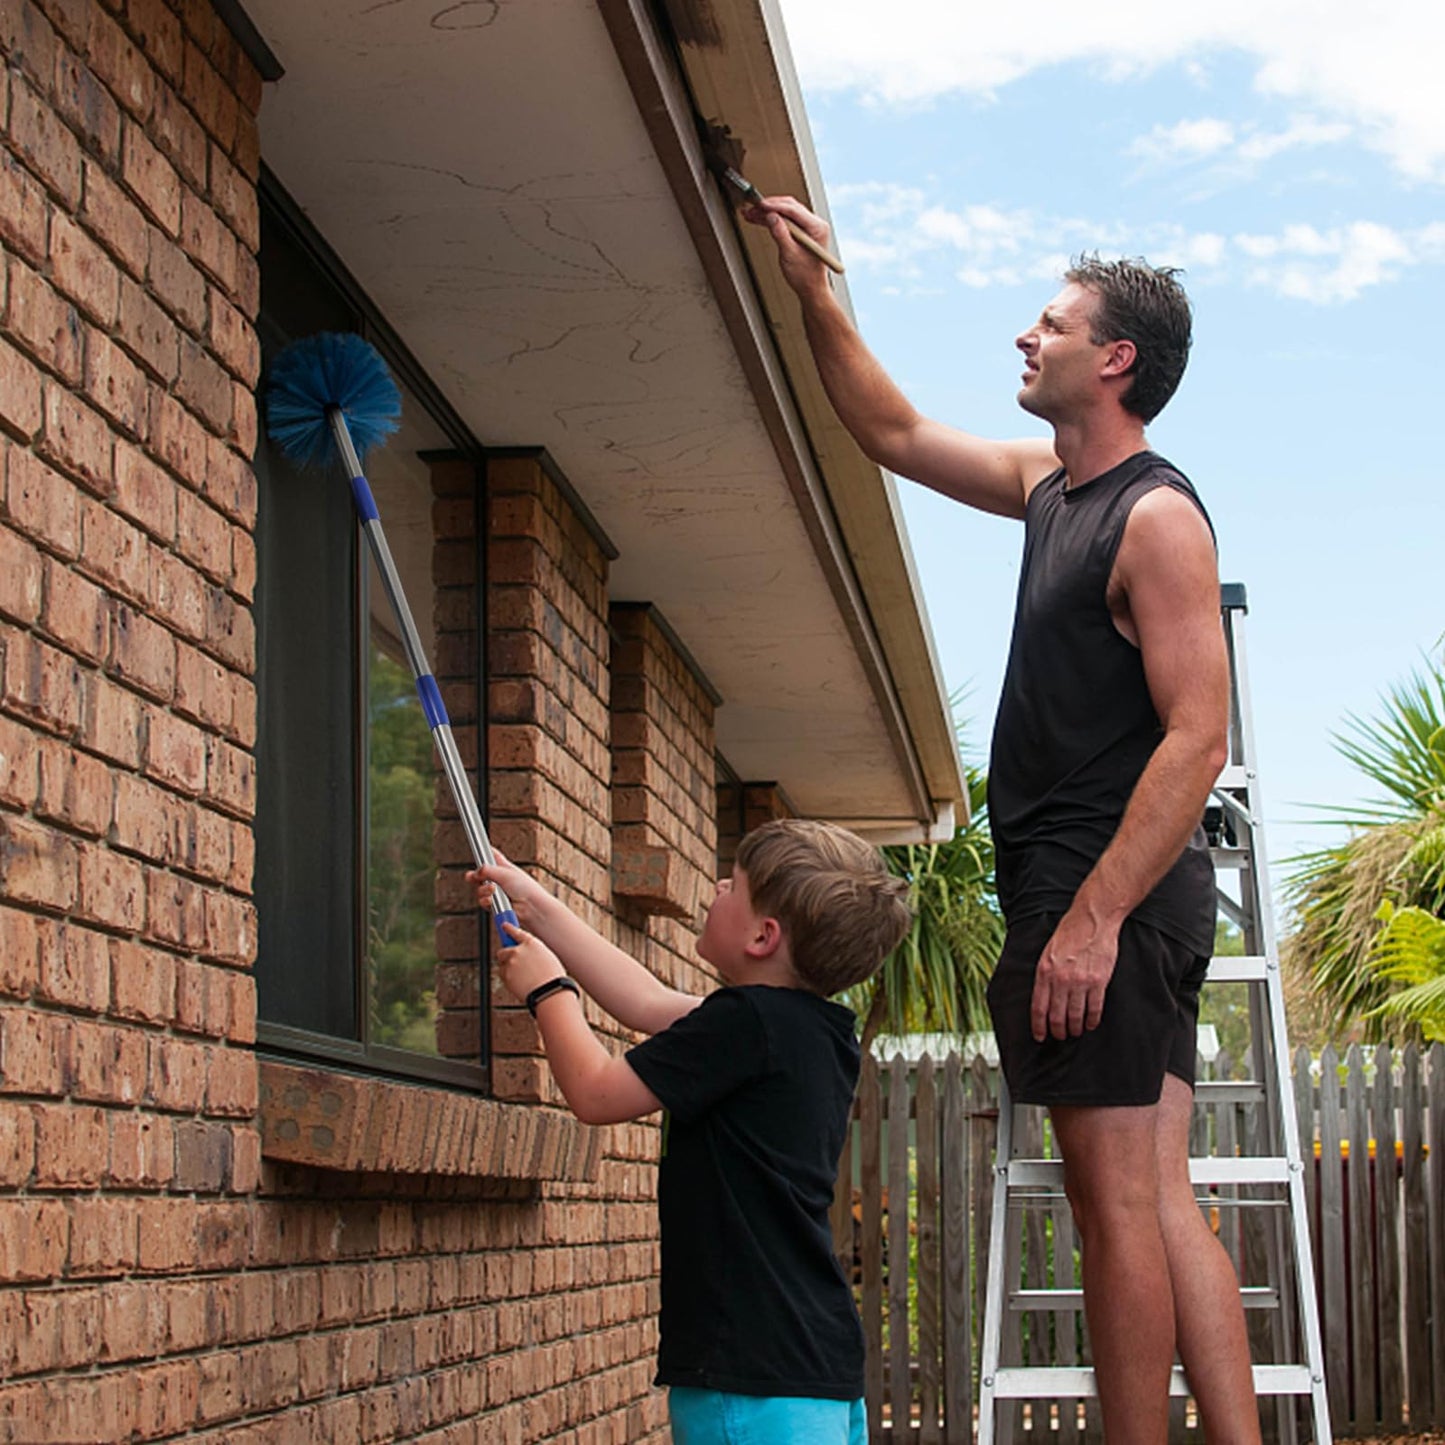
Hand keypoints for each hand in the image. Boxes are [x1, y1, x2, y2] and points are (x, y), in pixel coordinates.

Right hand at [465, 851, 549, 926]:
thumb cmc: (525, 888)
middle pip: (480, 874)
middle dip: (474, 876)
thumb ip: (488, 871)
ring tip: (492, 890)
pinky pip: (483, 901)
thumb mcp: (505, 873)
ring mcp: (495, 892)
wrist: (530, 907)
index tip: (478, 849)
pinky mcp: (494, 904)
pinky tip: (492, 900)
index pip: (492, 855)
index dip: (484, 852)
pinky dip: (486, 901)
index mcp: (503, 866)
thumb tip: (474, 873)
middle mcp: (498, 878)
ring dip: (483, 890)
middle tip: (471, 876)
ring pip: (479, 889)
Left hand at [494, 922, 567, 1004]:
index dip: (509, 929)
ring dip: (508, 969)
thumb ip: (534, 953)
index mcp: (532, 943)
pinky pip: (503, 975)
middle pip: (503, 950)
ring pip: (502, 964)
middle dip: (506, 956)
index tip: (504, 926)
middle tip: (514, 964)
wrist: (548, 992)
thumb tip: (526, 956)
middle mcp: (519, 950)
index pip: (516, 932)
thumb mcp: (547, 958)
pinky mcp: (506, 975)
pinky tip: (520, 983)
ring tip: (522, 978)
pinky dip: (508, 979)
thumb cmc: (552, 977)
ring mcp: (511, 962)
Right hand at [741, 194, 833, 293]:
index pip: (793, 209)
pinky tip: (758, 219)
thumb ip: (780, 233)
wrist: (811, 289)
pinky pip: (785, 221)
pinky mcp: (800, 232)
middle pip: (789, 207)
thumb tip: (771, 216)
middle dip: (769, 207)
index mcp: (817, 227)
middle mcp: (814, 224)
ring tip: (751, 213)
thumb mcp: (790, 255)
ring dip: (767, 213)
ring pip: (785, 213)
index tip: (760, 205)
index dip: (775, 206)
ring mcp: (808, 227)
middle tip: (752, 208)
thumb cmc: (806, 276)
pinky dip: (771, 220)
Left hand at [1030, 909, 1119, 1040]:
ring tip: (1075, 1032)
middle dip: (1058, 1031)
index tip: (1040, 1037)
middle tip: (1060, 1036)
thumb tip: (1043, 999)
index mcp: (1044, 972)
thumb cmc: (1069, 934)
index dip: (1039, 1026)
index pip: (1038, 1008)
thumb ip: (1044, 975)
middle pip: (1057, 1016)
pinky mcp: (1098, 981)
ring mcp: (1080, 981)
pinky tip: (1090, 1024)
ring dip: (1074, 1028)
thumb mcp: (1047, 953)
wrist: (1092, 920)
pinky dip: (1092, 1020)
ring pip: (1075, 1016)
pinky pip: (1094, 1009)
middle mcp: (1060, 979)